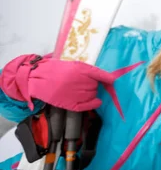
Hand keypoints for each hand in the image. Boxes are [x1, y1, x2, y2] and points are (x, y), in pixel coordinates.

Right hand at [0, 54, 115, 111]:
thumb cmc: (53, 70)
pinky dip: (94, 103)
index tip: (114, 80)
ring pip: (93, 94)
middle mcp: (79, 80)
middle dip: (93, 85)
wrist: (36, 79)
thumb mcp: (70, 64)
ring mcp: (75, 93)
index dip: (108, 78)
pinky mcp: (71, 103)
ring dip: (91, 93)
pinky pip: (88, 105)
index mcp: (79, 68)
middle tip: (83, 83)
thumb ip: (85, 69)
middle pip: (96, 85)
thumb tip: (102, 76)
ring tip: (81, 90)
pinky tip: (96, 101)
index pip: (99, 74)